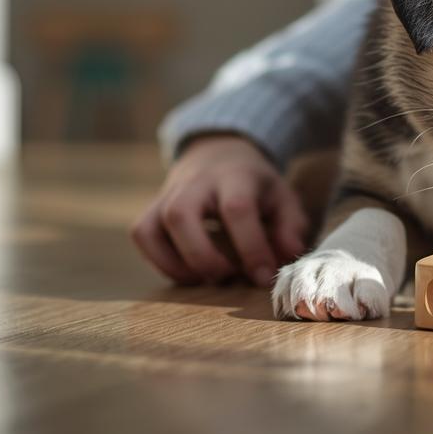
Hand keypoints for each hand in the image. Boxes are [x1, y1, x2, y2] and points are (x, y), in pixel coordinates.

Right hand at [129, 135, 309, 285]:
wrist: (218, 155)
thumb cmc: (255, 186)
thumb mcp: (283, 198)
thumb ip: (290, 227)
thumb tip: (288, 255)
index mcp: (234, 177)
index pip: (236, 209)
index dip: (250, 247)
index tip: (263, 276)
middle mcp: (194, 184)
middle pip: (180, 215)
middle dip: (202, 257)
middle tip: (226, 277)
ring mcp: (166, 196)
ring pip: (151, 228)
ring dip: (176, 265)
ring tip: (206, 278)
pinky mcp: (150, 210)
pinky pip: (142, 236)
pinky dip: (159, 262)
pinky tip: (188, 272)